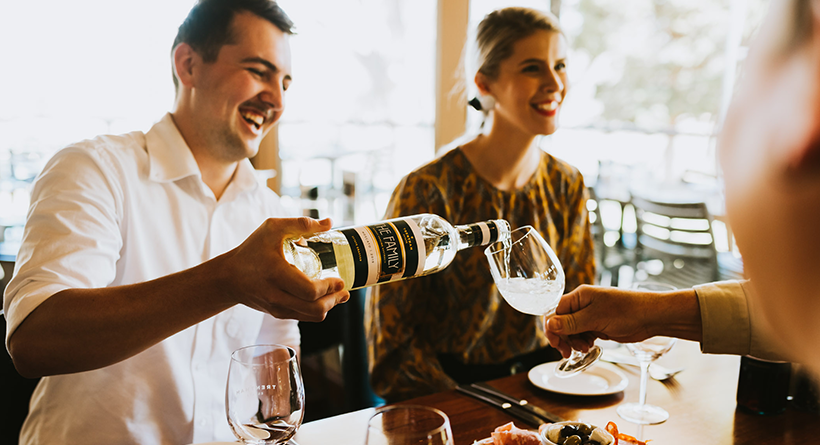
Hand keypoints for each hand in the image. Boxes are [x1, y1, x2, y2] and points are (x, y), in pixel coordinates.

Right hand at [220, 217, 348, 321]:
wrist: (228, 277)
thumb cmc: (251, 250)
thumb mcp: (272, 229)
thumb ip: (300, 224)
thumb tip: (329, 222)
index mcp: (277, 275)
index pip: (310, 291)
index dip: (329, 288)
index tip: (340, 280)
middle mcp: (277, 296)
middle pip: (315, 309)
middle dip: (334, 300)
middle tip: (344, 290)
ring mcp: (277, 308)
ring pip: (312, 316)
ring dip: (329, 307)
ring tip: (338, 295)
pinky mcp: (278, 314)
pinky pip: (304, 317)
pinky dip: (317, 310)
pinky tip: (323, 299)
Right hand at [545, 285, 658, 357]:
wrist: (651, 317)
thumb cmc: (627, 311)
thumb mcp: (595, 318)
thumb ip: (571, 323)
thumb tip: (549, 325)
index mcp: (579, 296)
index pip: (554, 311)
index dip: (552, 328)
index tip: (555, 343)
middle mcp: (583, 304)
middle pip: (561, 322)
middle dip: (563, 338)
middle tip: (567, 352)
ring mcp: (591, 315)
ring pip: (572, 330)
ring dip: (574, 342)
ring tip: (584, 349)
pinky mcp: (599, 325)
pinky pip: (583, 334)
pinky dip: (583, 342)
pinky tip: (590, 346)